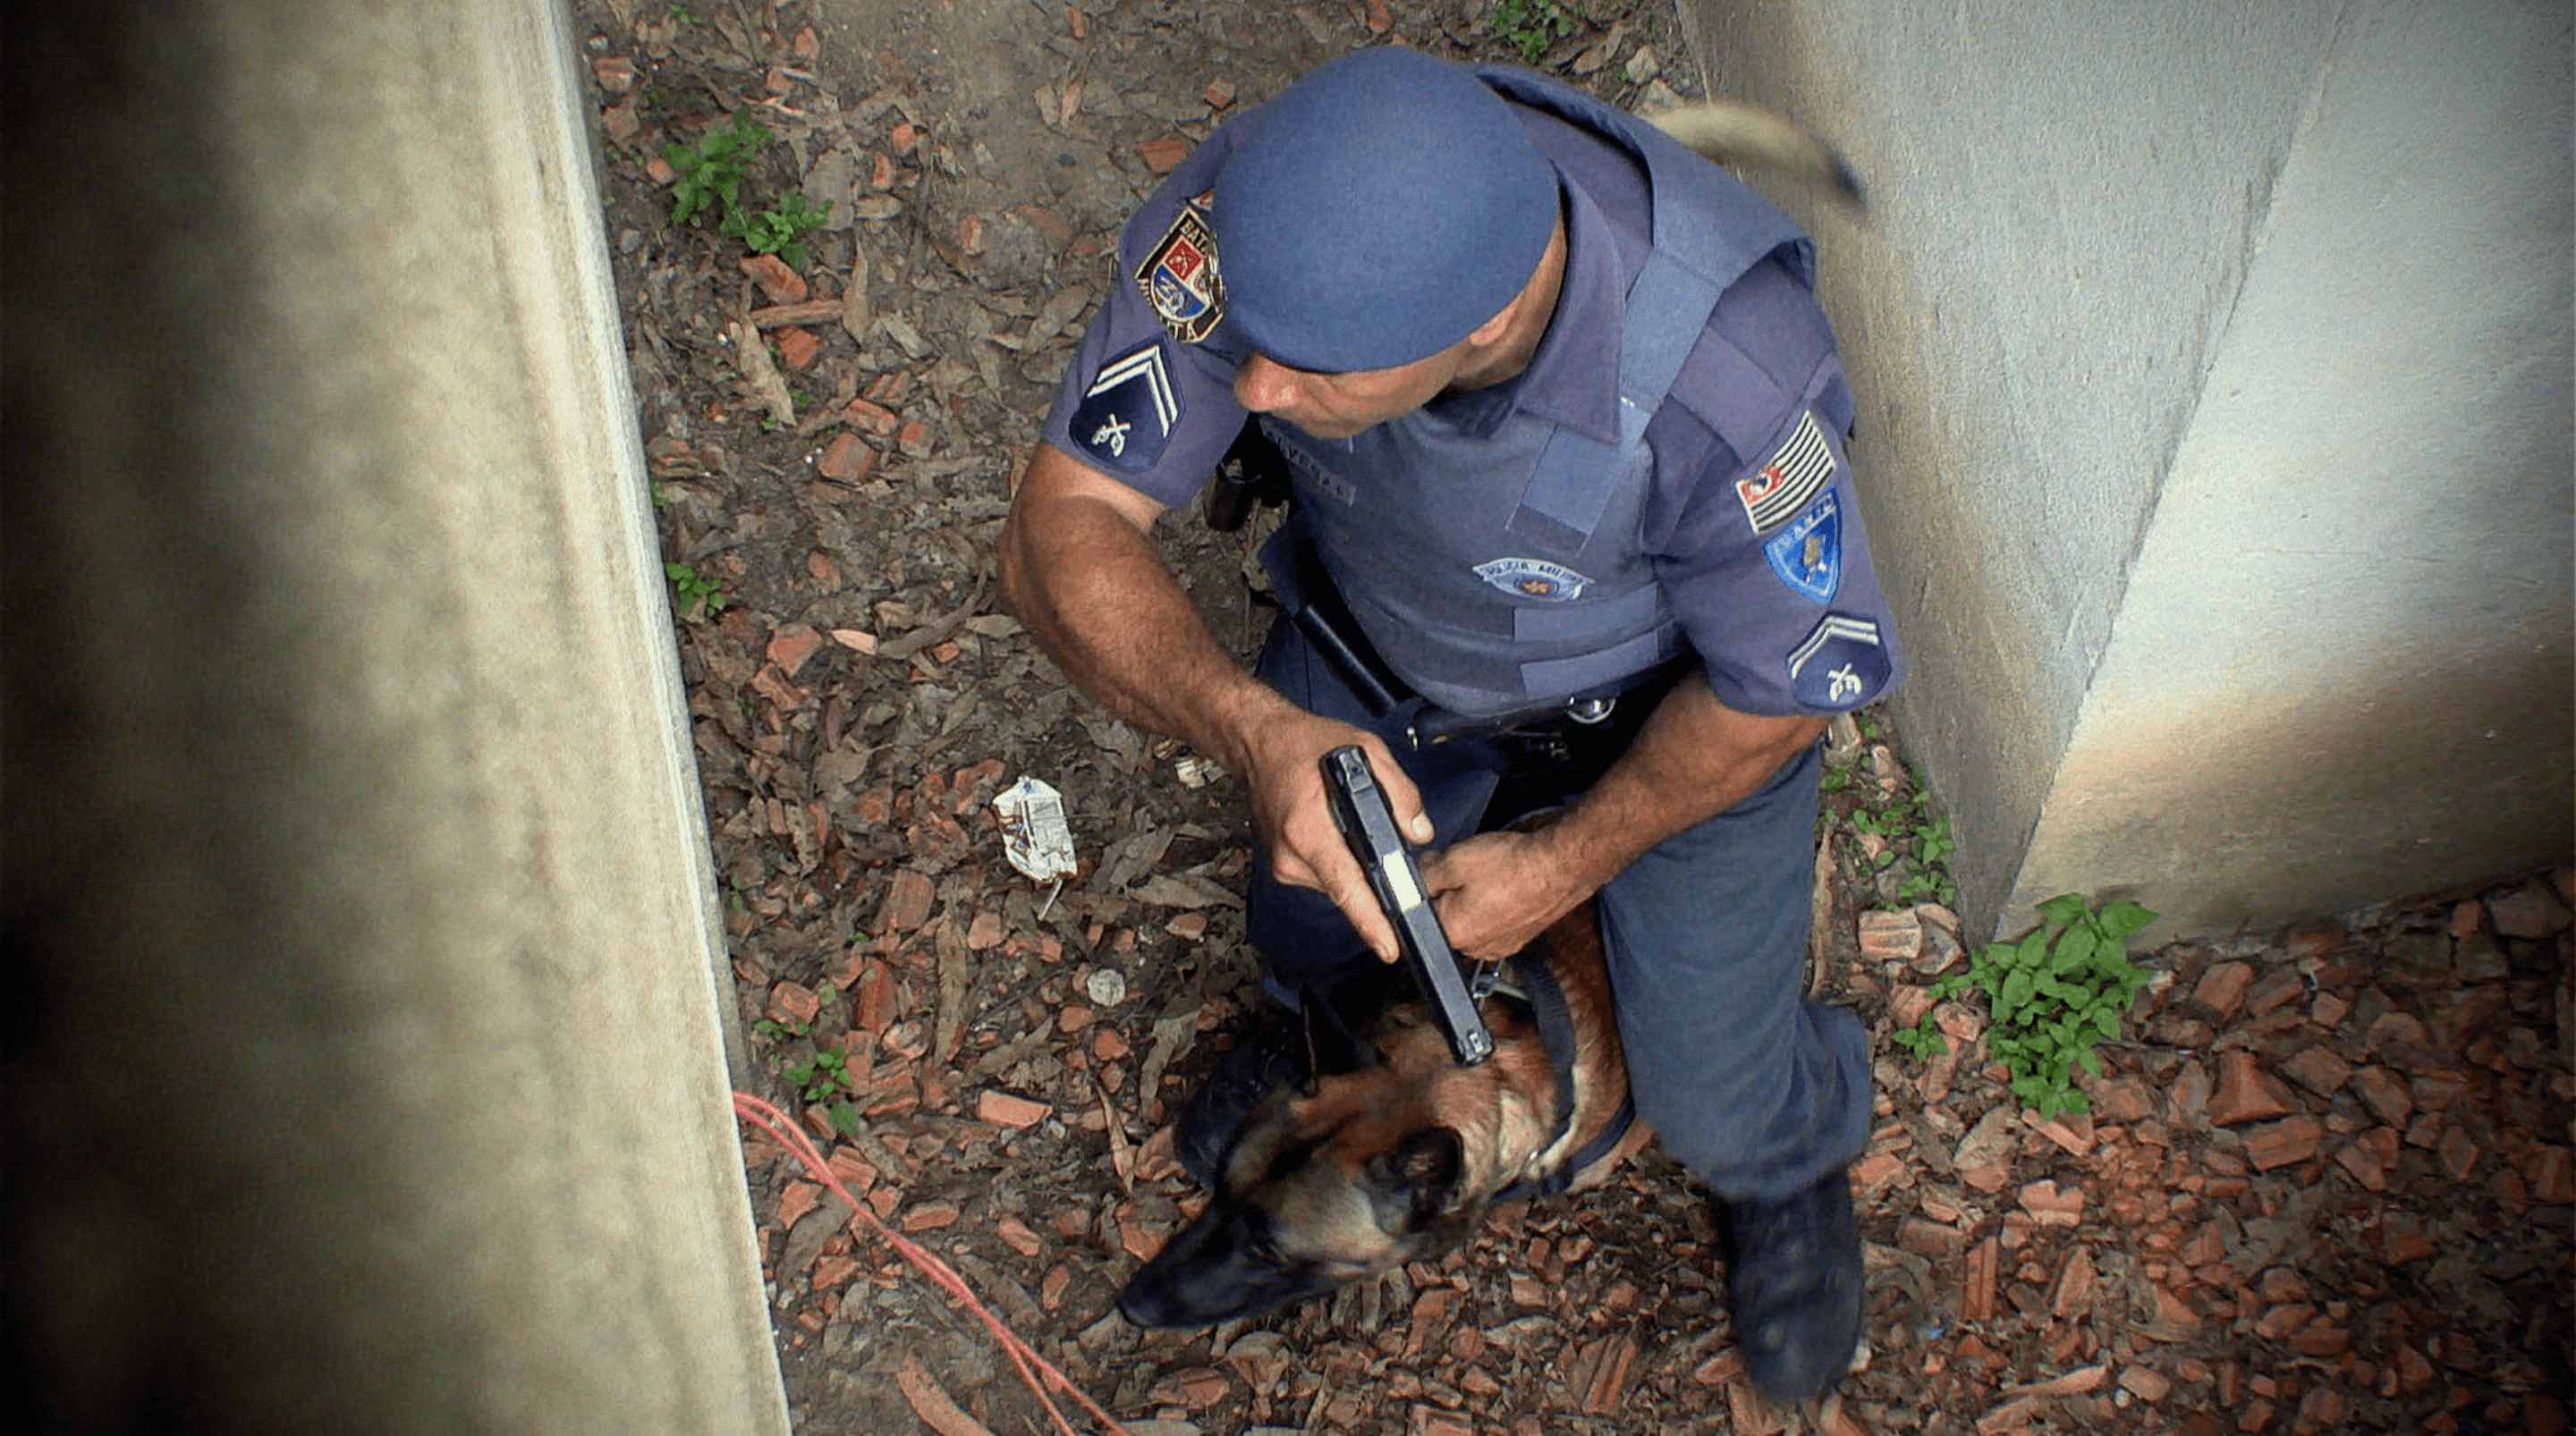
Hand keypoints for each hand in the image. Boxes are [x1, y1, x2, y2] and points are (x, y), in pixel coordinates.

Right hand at [1233, 708, 1431, 963]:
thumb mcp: (1366, 750)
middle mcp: (1291, 856)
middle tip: (1398, 865)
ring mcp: (1284, 865)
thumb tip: (1420, 833)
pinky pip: (1326, 876)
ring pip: (1338, 885)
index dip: (1371, 921)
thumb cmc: (1307, 744)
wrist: (1257, 743)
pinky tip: (1344, 838)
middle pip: (1348, 890)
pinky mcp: (1284, 867)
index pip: (1346, 886)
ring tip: (1362, 836)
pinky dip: (1342, 864)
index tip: (1390, 948)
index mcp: (1307, 830)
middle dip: (1377, 884)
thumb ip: (1399, 792)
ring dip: (1358, 870)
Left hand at [1417, 829, 1590, 962]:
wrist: (1562, 866)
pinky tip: (1501, 886)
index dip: (1421, 889)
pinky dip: (1490, 907)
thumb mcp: (1454, 860)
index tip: (1434, 873)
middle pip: (1442, 920)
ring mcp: (1497, 948)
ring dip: (1467, 901)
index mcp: (1453, 934)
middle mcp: (1474, 950)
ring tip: (1486, 876)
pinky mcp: (1515, 940)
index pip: (1416, 917)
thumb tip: (1408, 882)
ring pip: (1466, 921)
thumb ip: (1423, 876)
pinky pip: (1489, 924)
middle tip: (1463, 870)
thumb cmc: (1514, 865)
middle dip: (1444, 895)